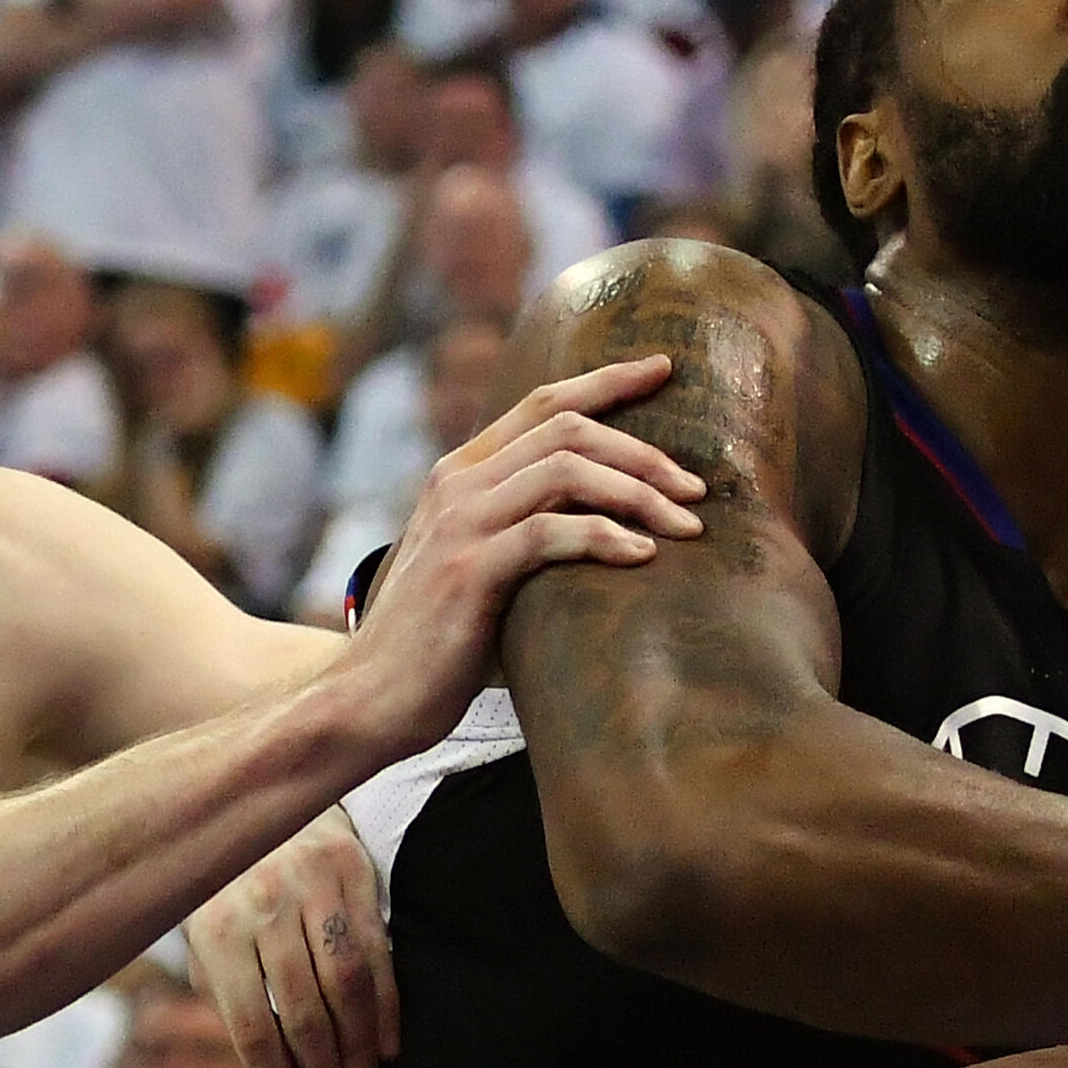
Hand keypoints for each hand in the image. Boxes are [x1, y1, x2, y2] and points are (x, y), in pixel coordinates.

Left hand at [194, 806, 394, 1067]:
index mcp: (216, 929)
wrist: (254, 786)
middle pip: (304, 1015)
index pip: (255, 1028)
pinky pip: (379, 951)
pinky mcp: (354, 870)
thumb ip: (223, 991)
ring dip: (361, 1054)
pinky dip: (387, 1006)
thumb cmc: (224, 880)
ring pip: (347, 987)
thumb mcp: (201, 929)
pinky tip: (388, 1049)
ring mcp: (311, 886)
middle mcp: (263, 906)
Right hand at [334, 359, 708, 750]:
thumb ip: (525, 533)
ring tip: (686, 526)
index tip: (665, 369)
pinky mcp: (468, 570)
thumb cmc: (439, 643)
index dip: (608, 380)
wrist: (369, 697)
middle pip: (569, 429)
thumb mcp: (481, 566)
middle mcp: (459, 483)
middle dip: (645, 450)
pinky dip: (605, 537)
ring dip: (639, 492)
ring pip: (567, 471)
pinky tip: (643, 557)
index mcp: (462, 472)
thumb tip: (613, 535)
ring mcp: (460, 523)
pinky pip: (550, 532)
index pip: (544, 402)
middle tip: (698, 489)